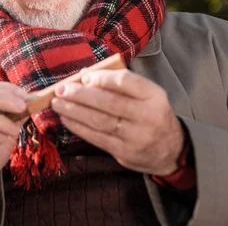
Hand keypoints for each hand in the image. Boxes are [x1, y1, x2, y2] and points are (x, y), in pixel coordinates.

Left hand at [51, 69, 183, 175]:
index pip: (126, 82)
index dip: (102, 78)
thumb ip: (119, 84)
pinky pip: (96, 137)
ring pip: (99, 121)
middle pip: (109, 103)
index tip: (84, 77)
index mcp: (154, 95)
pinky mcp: (124, 152)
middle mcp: (148, 116)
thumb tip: (83, 75)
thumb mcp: (145, 95)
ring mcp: (136, 137)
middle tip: (61, 89)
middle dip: (80, 95)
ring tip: (56, 103)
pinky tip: (65, 118)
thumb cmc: (149, 113)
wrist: (171, 149)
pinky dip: (77, 127)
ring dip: (73, 111)